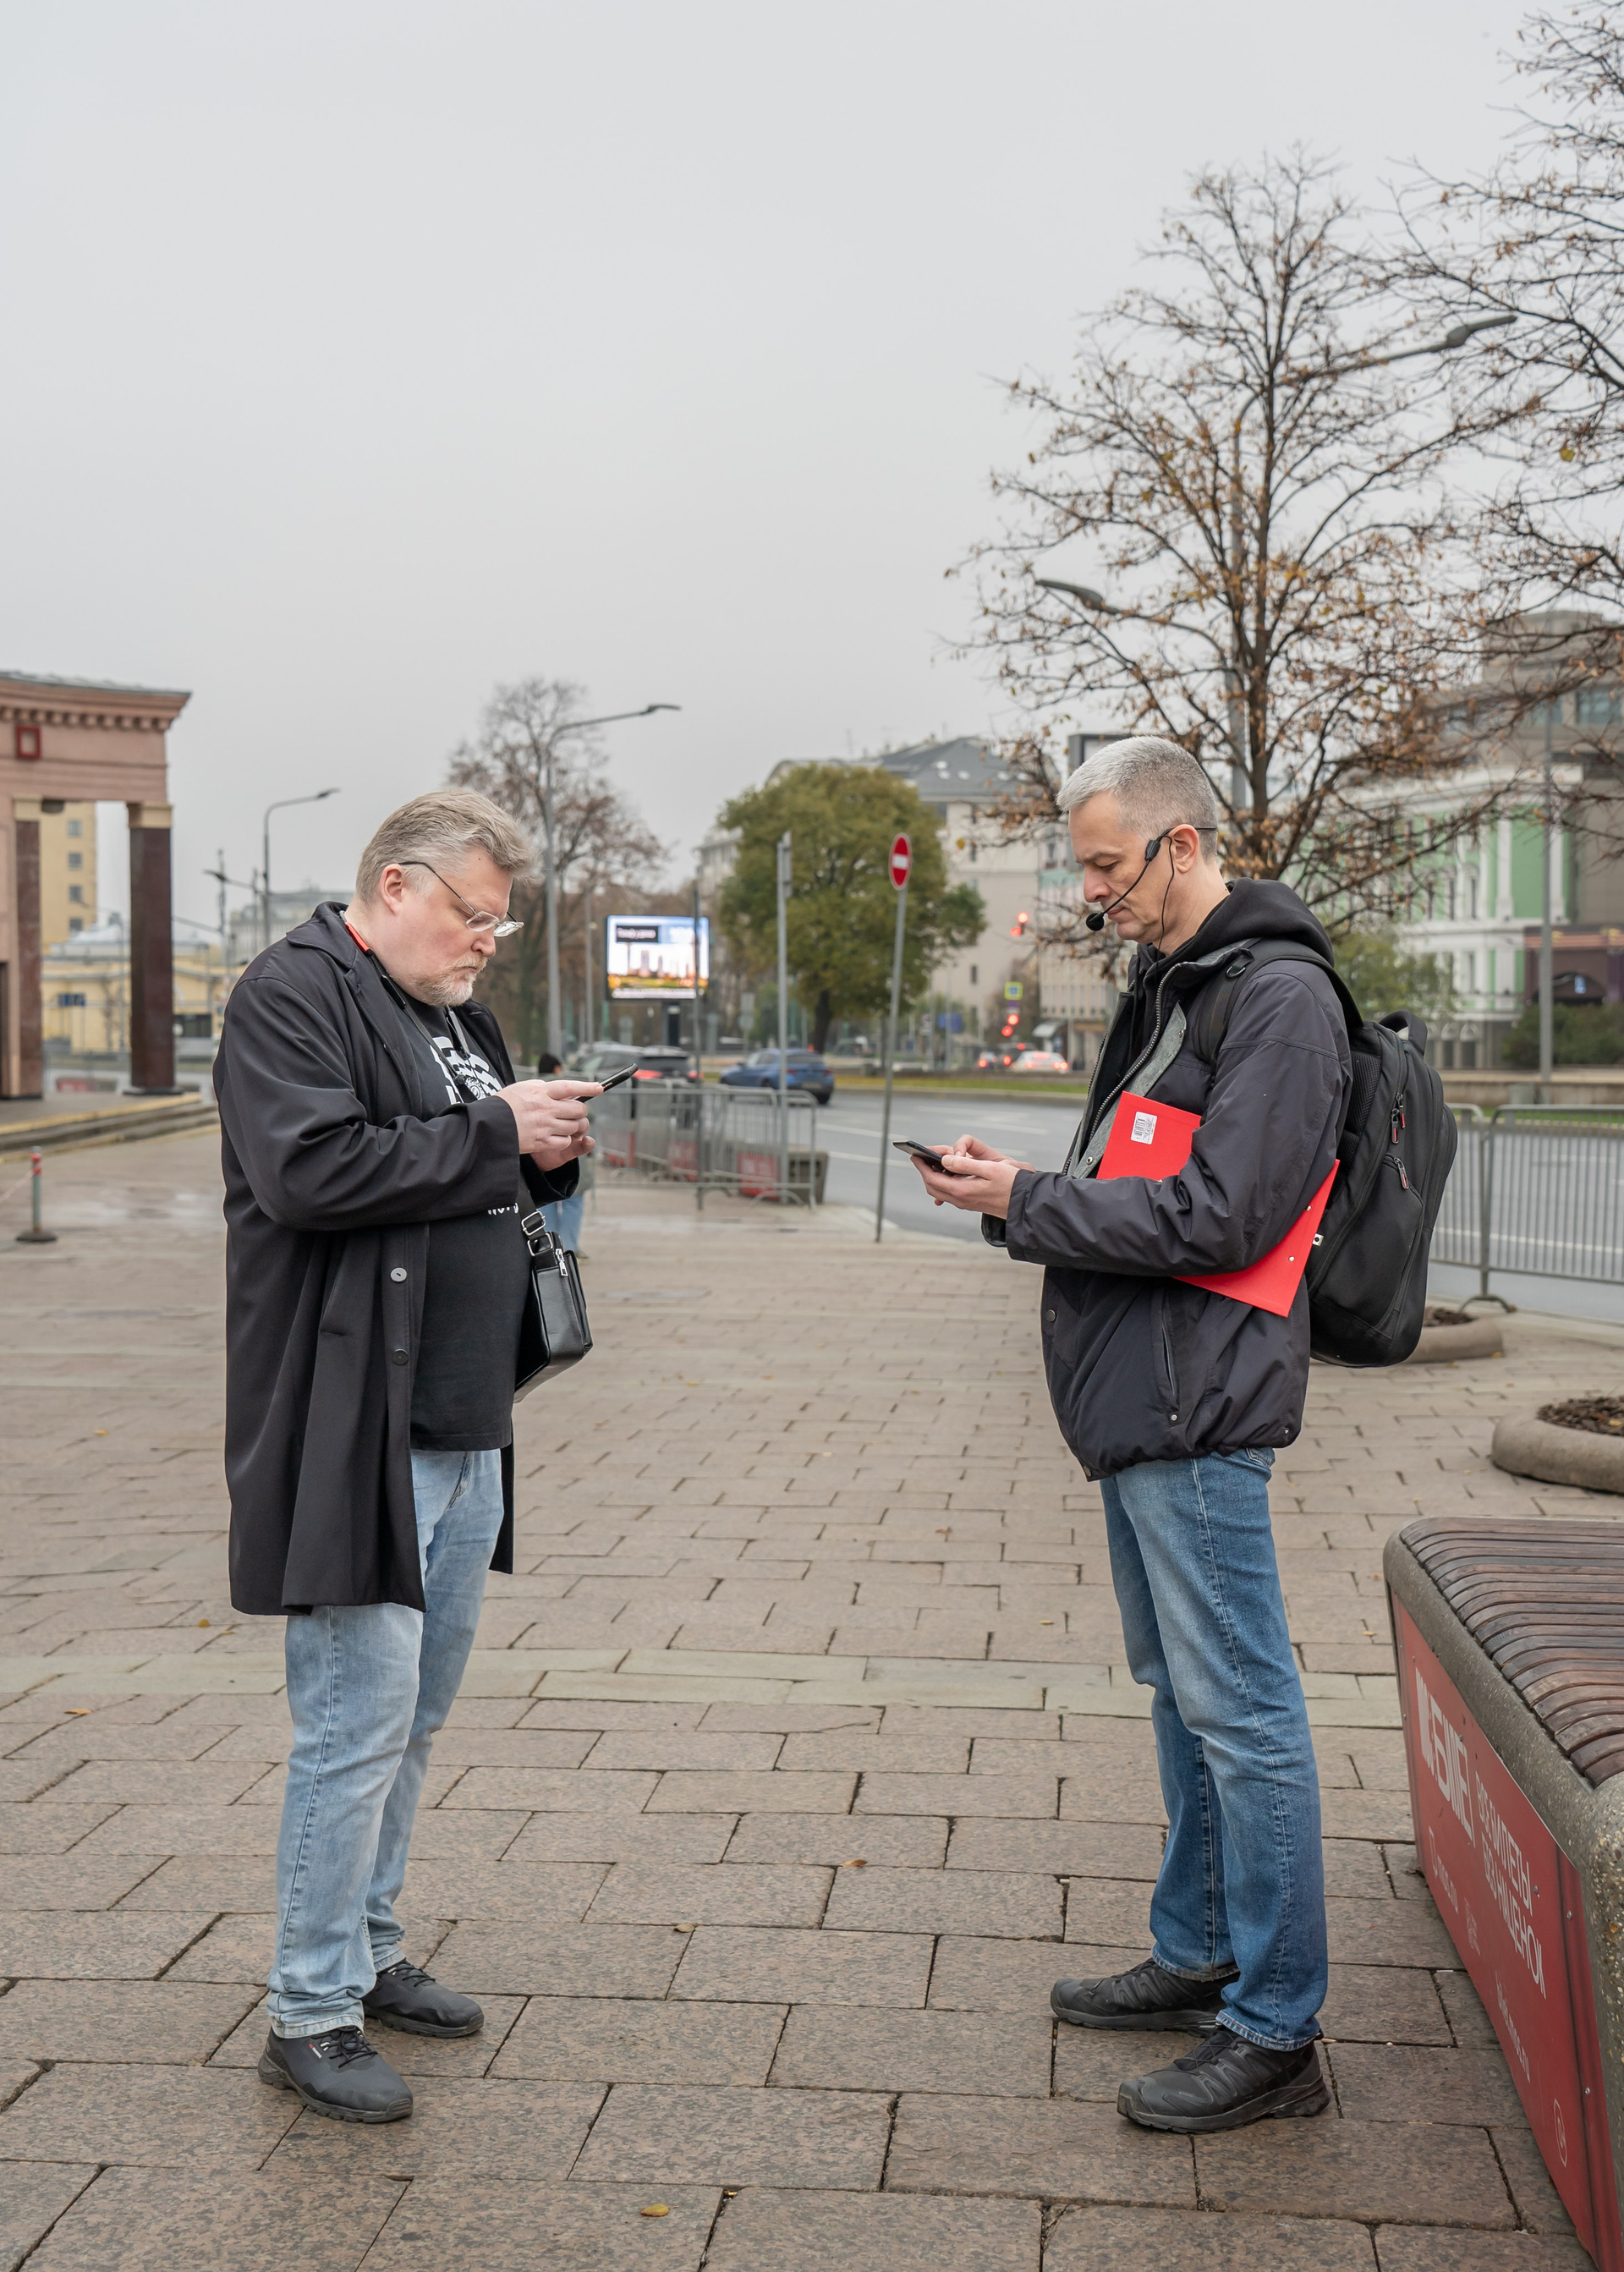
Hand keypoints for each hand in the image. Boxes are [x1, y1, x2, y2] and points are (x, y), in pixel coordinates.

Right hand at [498, 1079, 598, 1169]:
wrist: (489, 1126)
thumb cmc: (504, 1105)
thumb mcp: (521, 1087)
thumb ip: (541, 1087)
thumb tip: (558, 1090)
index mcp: (541, 1091)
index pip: (570, 1088)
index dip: (587, 1088)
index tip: (599, 1088)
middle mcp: (546, 1108)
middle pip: (578, 1109)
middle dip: (581, 1110)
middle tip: (576, 1111)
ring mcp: (545, 1126)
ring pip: (575, 1126)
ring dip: (574, 1125)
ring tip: (564, 1124)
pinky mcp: (542, 1142)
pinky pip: (565, 1141)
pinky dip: (565, 1139)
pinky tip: (557, 1135)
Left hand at [904, 1133, 1033, 1217]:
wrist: (1025, 1202)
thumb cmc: (1012, 1183)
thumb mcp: (990, 1168)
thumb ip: (965, 1165)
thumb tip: (944, 1161)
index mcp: (962, 1191)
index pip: (933, 1179)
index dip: (922, 1167)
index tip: (915, 1155)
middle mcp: (961, 1200)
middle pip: (933, 1187)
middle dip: (925, 1172)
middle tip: (921, 1158)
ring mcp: (966, 1203)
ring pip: (941, 1192)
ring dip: (934, 1178)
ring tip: (933, 1163)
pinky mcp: (971, 1203)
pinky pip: (951, 1194)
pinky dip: (944, 1183)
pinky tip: (949, 1174)